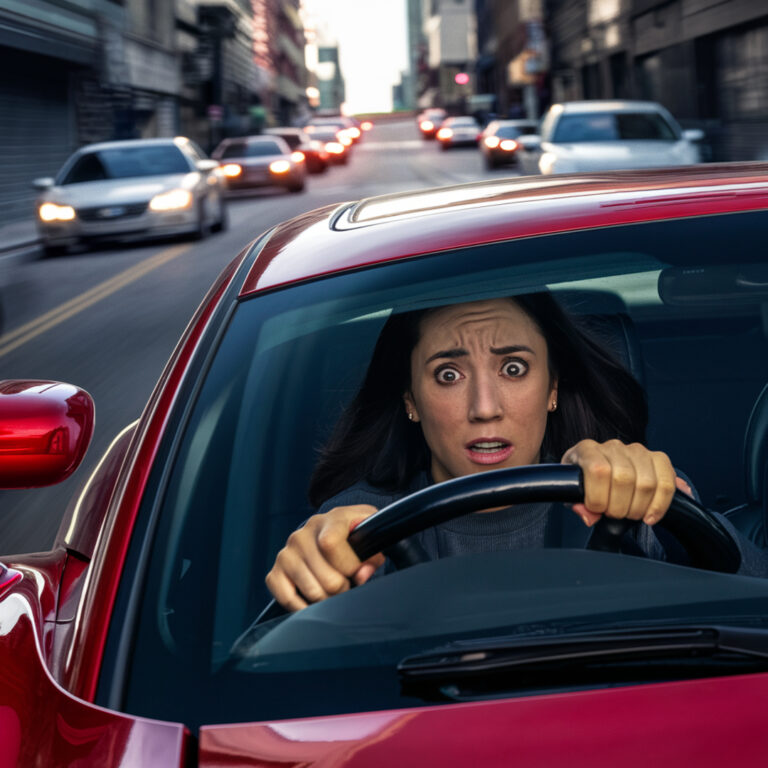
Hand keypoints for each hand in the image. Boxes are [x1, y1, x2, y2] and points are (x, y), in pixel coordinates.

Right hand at [265, 504, 384, 611]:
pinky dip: (305, 607)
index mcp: (328, 521)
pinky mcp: (275, 572)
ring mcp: (286, 554)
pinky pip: (288, 600)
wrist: (328, 532)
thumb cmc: (352, 536)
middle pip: (328, 578)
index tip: (357, 569)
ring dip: (328, 599)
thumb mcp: (369, 535)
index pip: (330, 544)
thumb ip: (373, 554)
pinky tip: (315, 600)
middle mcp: (302, 535)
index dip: (349, 565)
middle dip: (344, 588)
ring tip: (332, 588)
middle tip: (346, 582)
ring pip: (313, 592)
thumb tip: (362, 574)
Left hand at [561, 439, 683, 527]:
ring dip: (639, 508)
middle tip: (615, 515)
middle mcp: (613, 447)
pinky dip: (660, 504)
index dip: (598, 497)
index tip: (596, 510)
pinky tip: (650, 517)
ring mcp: (637, 451)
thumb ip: (576, 504)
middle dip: (619, 507)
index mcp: (587, 450)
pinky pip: (667, 482)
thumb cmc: (584, 481)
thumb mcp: (572, 492)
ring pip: (647, 483)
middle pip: (624, 479)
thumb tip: (590, 517)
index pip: (598, 471)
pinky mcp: (658, 458)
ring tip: (630, 514)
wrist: (598, 470)